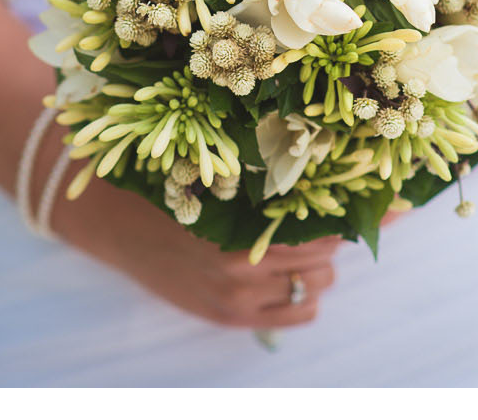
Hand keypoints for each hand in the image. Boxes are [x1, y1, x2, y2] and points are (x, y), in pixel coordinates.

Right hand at [53, 177, 341, 330]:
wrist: (113, 223)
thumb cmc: (165, 185)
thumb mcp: (214, 174)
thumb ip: (262, 174)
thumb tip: (321, 160)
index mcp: (238, 221)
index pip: (320, 223)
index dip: (345, 208)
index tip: (363, 197)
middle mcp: (243, 265)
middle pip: (326, 253)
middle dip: (330, 233)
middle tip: (319, 213)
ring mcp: (239, 295)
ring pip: (319, 283)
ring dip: (317, 263)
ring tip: (295, 241)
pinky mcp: (231, 316)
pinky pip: (301, 313)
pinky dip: (305, 295)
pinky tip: (289, 275)